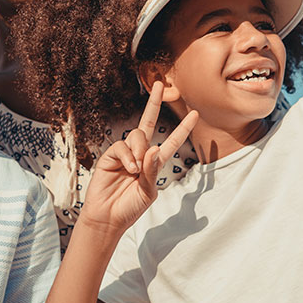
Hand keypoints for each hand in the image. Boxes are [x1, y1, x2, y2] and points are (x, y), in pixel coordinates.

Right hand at [84, 82, 197, 231]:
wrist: (108, 218)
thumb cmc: (130, 208)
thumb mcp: (148, 192)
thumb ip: (152, 170)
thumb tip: (153, 147)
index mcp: (155, 163)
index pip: (171, 141)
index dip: (182, 129)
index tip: (194, 114)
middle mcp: (140, 154)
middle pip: (148, 122)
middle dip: (154, 103)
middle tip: (160, 84)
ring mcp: (125, 154)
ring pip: (137, 135)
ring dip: (139, 150)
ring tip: (135, 169)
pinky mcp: (109, 156)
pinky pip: (122, 146)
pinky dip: (127, 156)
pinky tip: (128, 168)